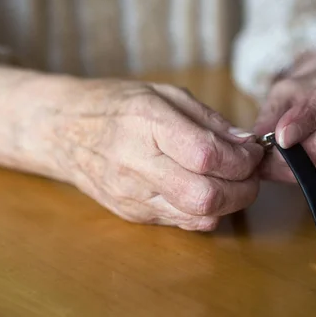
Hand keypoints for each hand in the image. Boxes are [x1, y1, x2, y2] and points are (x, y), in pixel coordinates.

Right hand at [0, 66, 263, 230]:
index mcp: (146, 122)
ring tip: (230, 182)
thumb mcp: (164, 93)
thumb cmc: (115, 105)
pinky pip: (181, 223)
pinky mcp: (130, 214)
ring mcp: (131, 195)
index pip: (207, 156)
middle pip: (206, 196)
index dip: (242, 160)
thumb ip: (209, 120)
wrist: (62, 130)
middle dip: (243, 189)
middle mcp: (136, 163)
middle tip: (249, 174)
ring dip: (229, 203)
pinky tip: (204, 191)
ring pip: (198, 216)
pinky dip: (204, 211)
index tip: (252, 153)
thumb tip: (246, 146)